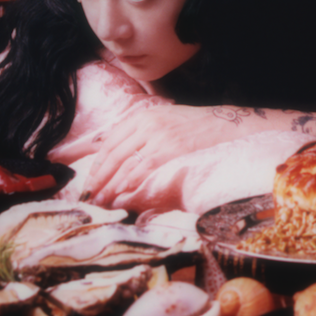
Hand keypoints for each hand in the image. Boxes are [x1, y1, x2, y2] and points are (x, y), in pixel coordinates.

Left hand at [83, 103, 251, 206]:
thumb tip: (120, 157)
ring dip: (111, 185)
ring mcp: (158, 136)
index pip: (110, 141)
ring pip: (125, 164)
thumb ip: (142, 133)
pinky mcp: (169, 149)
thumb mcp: (164, 120)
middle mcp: (146, 123)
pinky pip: (143, 170)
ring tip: (103, 200)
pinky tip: (122, 195)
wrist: (224, 125)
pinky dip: (129, 184)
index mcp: (143, 115)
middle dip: (100, 177)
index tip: (92, 179)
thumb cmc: (195, 127)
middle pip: (114, 154)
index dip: (98, 163)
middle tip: (91, 195)